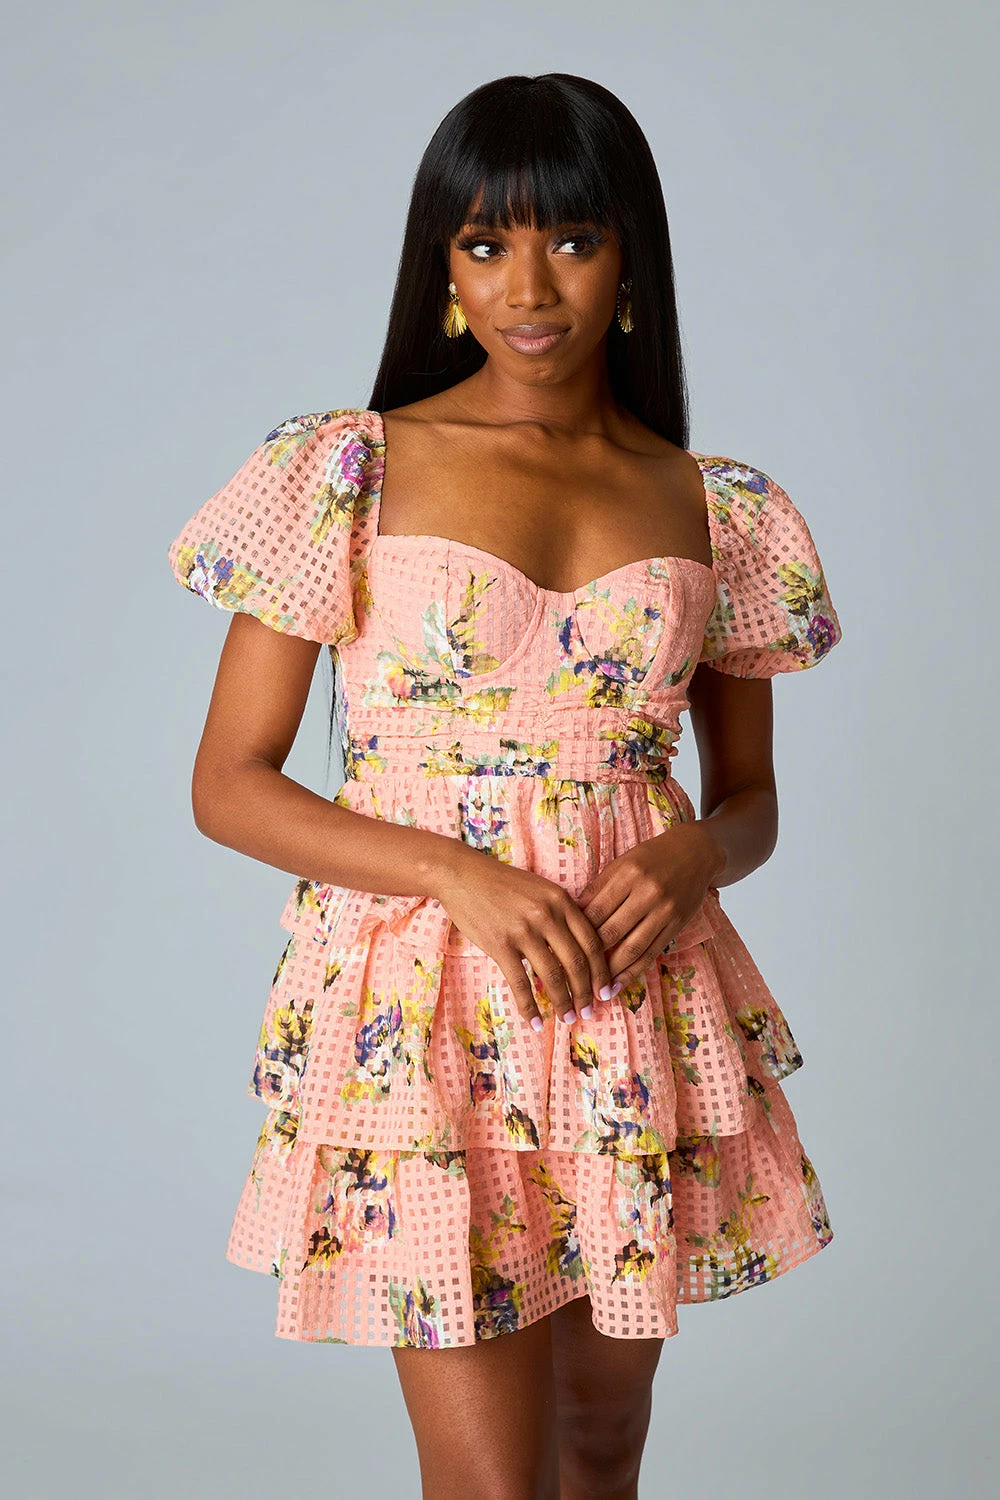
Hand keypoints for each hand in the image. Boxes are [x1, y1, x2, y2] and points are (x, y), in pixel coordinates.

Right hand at [432, 846, 616, 1030]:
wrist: (463, 875)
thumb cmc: (502, 883)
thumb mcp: (541, 889)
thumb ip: (562, 913)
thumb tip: (580, 948)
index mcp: (562, 901)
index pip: (592, 942)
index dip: (602, 972)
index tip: (605, 991)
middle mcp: (547, 915)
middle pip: (577, 963)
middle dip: (586, 993)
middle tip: (588, 1012)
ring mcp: (524, 931)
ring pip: (552, 976)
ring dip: (562, 1003)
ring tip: (567, 1018)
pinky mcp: (500, 945)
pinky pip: (520, 983)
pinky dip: (529, 1007)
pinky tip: (536, 1022)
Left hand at [576, 822, 725, 992]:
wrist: (696, 852)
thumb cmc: (652, 857)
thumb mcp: (622, 862)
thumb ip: (599, 887)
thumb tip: (573, 914)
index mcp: (628, 874)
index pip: (596, 911)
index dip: (577, 933)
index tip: (563, 950)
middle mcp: (647, 893)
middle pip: (612, 932)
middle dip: (590, 957)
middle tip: (573, 975)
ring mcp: (664, 911)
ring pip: (632, 948)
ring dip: (611, 972)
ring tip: (595, 990)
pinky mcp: (676, 924)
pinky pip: (652, 953)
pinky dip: (634, 972)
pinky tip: (619, 984)